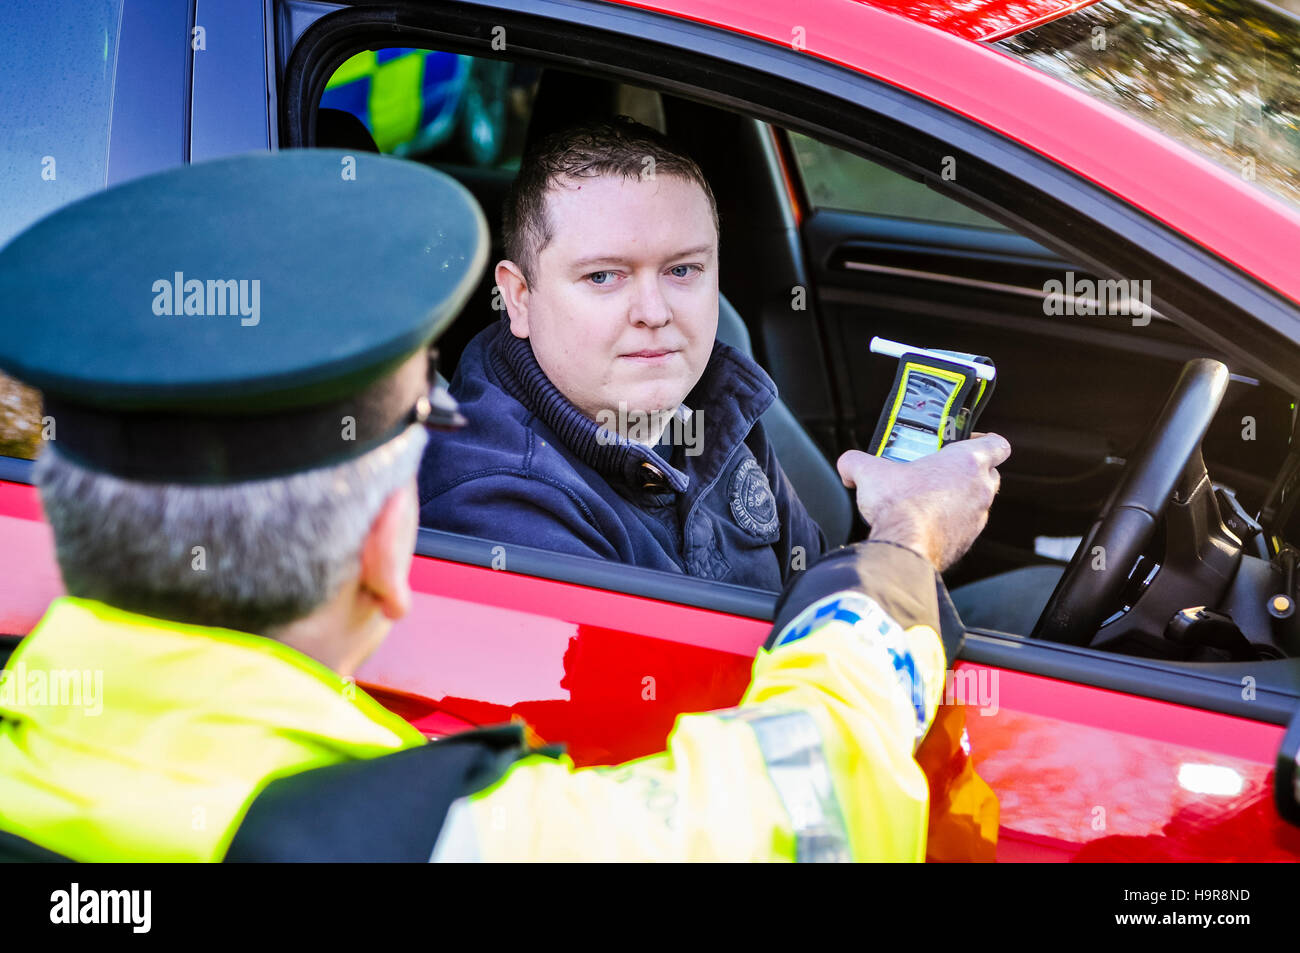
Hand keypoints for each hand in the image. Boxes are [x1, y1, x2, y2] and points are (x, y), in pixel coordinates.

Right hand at [837, 434, 1010, 570]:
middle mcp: (979, 489)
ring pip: (977, 502)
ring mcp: (977, 517)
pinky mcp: (967, 540)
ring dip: (959, 499)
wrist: (904, 546)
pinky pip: (964, 526)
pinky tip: (925, 523)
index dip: (985, 440)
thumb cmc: (900, 506)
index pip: (998, 444)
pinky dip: (950, 523)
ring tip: (929, 499)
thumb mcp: (869, 472)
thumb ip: (856, 462)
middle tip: (940, 471)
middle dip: (969, 472)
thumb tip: (847, 465)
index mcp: (966, 462)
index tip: (966, 443)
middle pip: (989, 474)